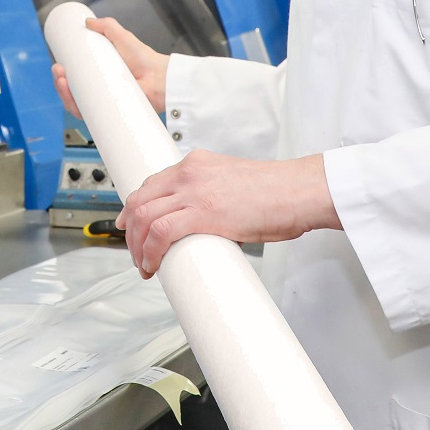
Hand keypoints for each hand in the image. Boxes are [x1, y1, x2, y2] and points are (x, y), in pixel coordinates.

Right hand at [51, 16, 168, 117]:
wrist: (159, 78)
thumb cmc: (146, 60)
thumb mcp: (123, 37)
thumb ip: (107, 26)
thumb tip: (87, 21)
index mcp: (101, 75)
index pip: (76, 78)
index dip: (64, 75)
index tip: (59, 65)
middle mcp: (101, 91)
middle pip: (73, 92)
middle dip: (60, 84)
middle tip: (58, 72)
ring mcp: (105, 104)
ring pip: (77, 105)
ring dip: (64, 96)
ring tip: (62, 82)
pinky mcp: (110, 115)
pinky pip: (90, 118)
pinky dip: (77, 112)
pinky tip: (71, 103)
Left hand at [118, 151, 339, 277]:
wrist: (299, 190)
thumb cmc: (279, 193)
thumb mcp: (235, 184)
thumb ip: (214, 197)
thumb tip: (207, 226)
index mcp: (196, 163)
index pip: (152, 183)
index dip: (135, 207)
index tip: (130, 225)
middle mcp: (189, 173)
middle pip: (140, 200)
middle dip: (130, 231)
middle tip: (134, 252)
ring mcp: (193, 191)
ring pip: (144, 217)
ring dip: (137, 246)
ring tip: (144, 265)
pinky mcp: (202, 212)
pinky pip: (160, 232)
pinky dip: (149, 251)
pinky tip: (152, 265)